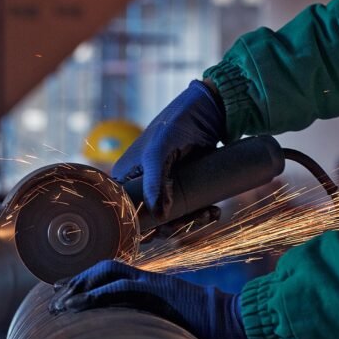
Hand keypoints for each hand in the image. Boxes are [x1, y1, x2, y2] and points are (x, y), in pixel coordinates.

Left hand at [51, 260, 249, 338]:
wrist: (234, 322)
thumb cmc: (211, 332)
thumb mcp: (175, 332)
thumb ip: (155, 333)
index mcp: (152, 288)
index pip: (112, 276)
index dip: (85, 283)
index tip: (64, 297)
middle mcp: (149, 281)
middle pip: (104, 269)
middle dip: (76, 283)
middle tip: (54, 301)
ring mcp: (154, 284)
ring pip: (108, 274)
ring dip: (81, 287)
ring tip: (61, 305)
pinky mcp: (159, 291)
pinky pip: (122, 287)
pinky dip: (98, 294)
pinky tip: (80, 306)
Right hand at [112, 80, 224, 219]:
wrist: (209, 111)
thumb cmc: (176, 123)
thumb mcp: (160, 150)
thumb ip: (155, 181)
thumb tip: (160, 216)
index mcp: (124, 178)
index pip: (126, 212)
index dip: (143, 226)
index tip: (165, 227)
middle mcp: (140, 187)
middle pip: (151, 221)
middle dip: (174, 225)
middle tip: (197, 217)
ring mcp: (161, 189)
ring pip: (171, 219)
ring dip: (191, 222)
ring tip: (211, 212)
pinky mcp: (181, 190)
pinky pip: (186, 212)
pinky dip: (200, 215)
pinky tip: (213, 211)